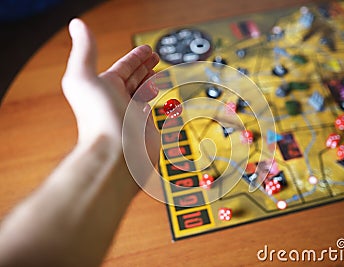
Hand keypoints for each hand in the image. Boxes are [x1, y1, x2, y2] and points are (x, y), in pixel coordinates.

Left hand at [62, 18, 159, 165]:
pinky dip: (155, 104)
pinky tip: (157, 100)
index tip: (146, 50)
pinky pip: (152, 112)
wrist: (116, 153)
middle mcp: (118, 101)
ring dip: (150, 82)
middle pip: (133, 78)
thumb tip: (77, 25)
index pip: (123, 67)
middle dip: (144, 66)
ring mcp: (132, 115)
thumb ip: (84, 50)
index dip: (135, 57)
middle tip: (155, 57)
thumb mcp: (84, 77)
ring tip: (157, 74)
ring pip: (142, 94)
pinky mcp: (146, 129)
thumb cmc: (99, 119)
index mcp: (105, 87)